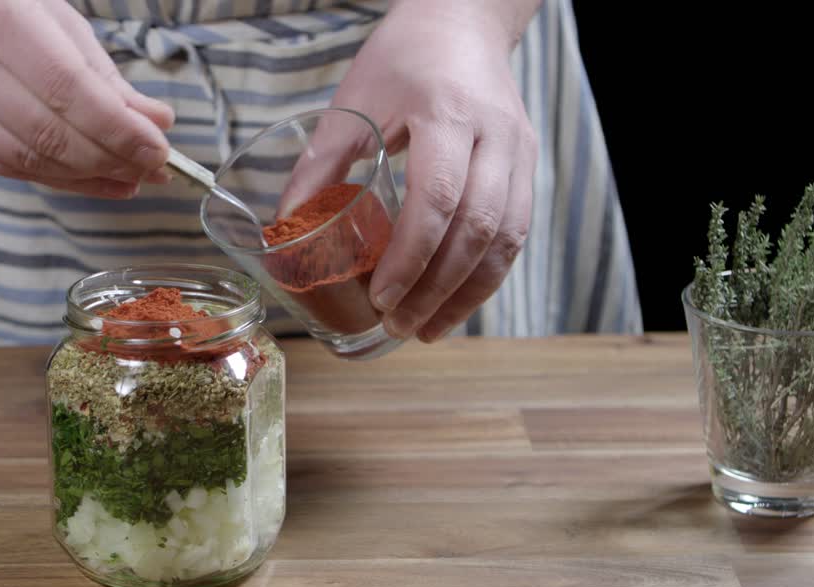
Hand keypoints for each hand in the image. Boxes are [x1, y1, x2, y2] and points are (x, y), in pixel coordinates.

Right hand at [0, 0, 174, 197]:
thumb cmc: (5, 10)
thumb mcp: (60, 24)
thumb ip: (106, 77)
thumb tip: (156, 123)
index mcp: (0, 19)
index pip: (66, 89)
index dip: (116, 128)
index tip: (157, 149)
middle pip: (48, 134)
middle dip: (110, 159)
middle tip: (152, 167)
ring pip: (29, 161)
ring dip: (89, 177)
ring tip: (131, 177)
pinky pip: (10, 170)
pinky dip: (59, 181)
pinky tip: (94, 180)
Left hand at [338, 1, 539, 340]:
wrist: (462, 21)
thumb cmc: (401, 60)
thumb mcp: (350, 104)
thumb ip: (318, 166)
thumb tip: (285, 229)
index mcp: (446, 113)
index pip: (437, 198)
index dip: (411, 257)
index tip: (382, 296)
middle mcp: (494, 134)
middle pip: (477, 228)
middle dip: (437, 289)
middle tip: (398, 325)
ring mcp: (519, 150)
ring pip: (506, 239)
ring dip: (467, 293)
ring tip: (427, 328)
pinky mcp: (528, 165)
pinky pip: (516, 232)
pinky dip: (487, 274)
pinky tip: (456, 301)